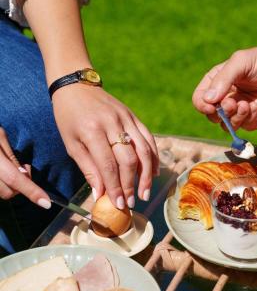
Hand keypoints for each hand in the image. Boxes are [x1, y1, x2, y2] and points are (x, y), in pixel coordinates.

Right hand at [0, 127, 50, 207]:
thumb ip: (11, 157)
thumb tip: (24, 174)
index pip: (15, 178)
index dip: (32, 192)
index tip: (46, 203)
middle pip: (7, 193)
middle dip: (20, 188)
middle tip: (23, 171)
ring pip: (0, 192)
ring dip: (9, 186)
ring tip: (8, 169)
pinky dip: (2, 183)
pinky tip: (2, 172)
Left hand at [52, 85, 158, 208]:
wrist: (77, 86)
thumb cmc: (69, 118)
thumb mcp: (71, 144)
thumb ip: (88, 169)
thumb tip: (100, 194)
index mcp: (92, 131)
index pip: (108, 165)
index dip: (115, 187)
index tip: (119, 204)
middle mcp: (112, 124)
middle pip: (128, 159)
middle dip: (131, 184)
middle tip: (131, 202)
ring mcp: (126, 119)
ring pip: (143, 150)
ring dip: (147, 174)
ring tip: (145, 192)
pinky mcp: (134, 116)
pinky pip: (148, 138)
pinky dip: (153, 157)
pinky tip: (155, 171)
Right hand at [193, 24, 256, 130]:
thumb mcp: (241, 62)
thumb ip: (223, 79)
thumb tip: (207, 100)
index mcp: (220, 81)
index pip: (200, 98)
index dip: (202, 104)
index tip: (211, 104)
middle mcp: (228, 97)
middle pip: (211, 115)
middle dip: (219, 113)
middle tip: (231, 103)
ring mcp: (242, 109)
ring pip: (226, 124)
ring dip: (232, 117)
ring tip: (245, 104)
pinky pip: (244, 127)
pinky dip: (246, 118)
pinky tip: (255, 107)